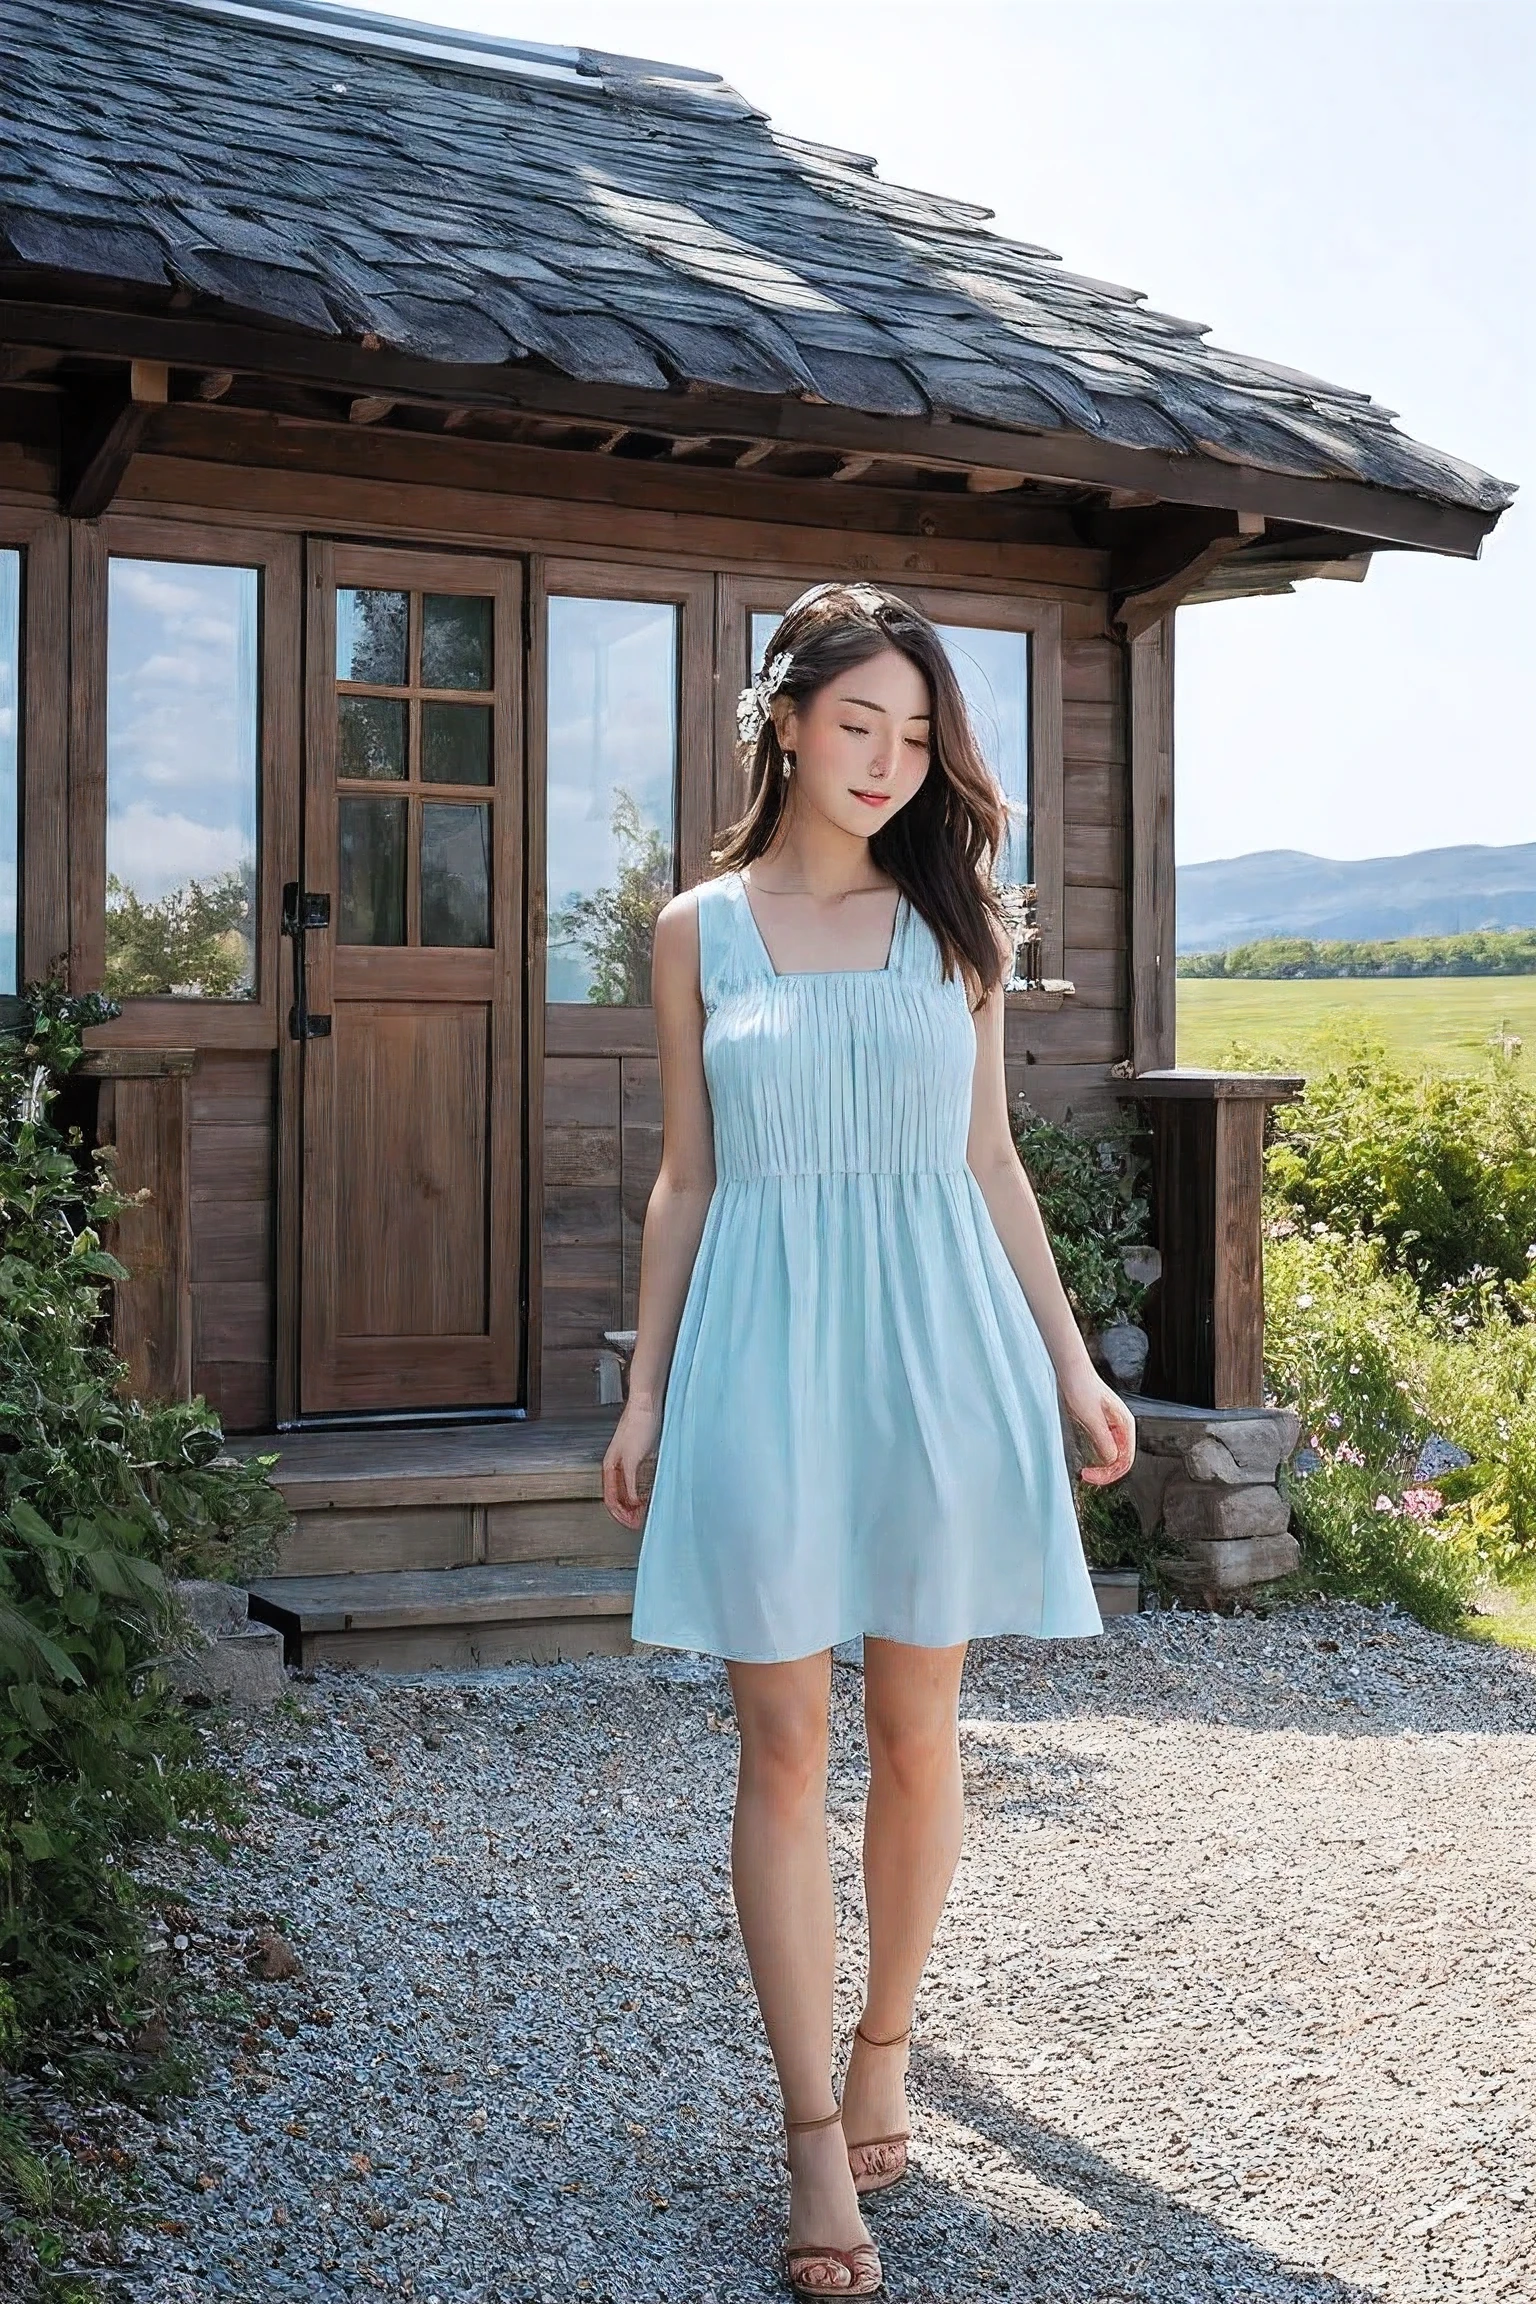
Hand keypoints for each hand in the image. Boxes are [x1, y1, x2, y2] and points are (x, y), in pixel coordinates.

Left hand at [603, 1398, 661, 1527]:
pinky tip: (640, 1503)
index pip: (611, 1495)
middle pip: (611, 1500)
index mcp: (612, 1464)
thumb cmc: (643, 1424)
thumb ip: (637, 1469)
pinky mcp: (629, 1460)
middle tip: (633, 1525)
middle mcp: (612, 1465)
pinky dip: (634, 1498)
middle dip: (622, 1516)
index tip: (631, 1519)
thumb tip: (641, 1486)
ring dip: (627, 1511)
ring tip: (637, 1519)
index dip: (620, 1511)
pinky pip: (628, 1485)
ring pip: (617, 1496)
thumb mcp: (639, 1451)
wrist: (644, 1407)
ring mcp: (619, 1463)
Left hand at [1059, 1365, 1136, 1485]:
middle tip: (1085, 1476)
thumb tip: (1111, 1461)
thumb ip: (1104, 1441)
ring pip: (1112, 1454)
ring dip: (1101, 1466)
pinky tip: (1087, 1459)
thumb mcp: (1092, 1419)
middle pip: (1120, 1459)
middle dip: (1105, 1472)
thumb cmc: (1081, 1388)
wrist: (1071, 1371)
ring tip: (1086, 1472)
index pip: (1125, 1460)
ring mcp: (1113, 1426)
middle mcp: (1122, 1427)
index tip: (1089, 1476)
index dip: (1108, 1473)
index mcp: (1125, 1425)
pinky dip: (1097, 1456)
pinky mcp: (1101, 1424)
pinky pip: (1104, 1446)